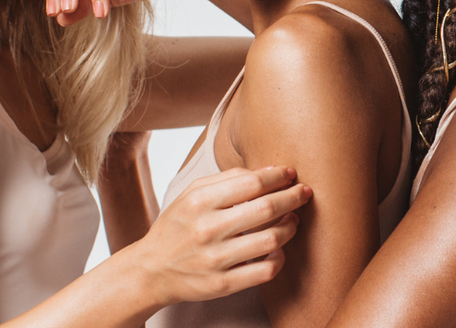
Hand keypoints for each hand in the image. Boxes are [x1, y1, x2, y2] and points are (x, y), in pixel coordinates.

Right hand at [132, 166, 312, 304]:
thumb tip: (270, 171)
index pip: (252, 183)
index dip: (278, 177)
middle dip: (293, 197)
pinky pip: (265, 271)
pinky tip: (279, 250)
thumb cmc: (177, 226)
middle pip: (267, 208)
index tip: (291, 175)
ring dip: (290, 227)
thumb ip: (228, 179)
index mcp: (199, 202)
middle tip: (304, 193)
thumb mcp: (192, 194)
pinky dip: (280, 259)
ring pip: (271, 240)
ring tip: (293, 219)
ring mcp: (215, 260)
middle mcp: (207, 230)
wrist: (151, 270)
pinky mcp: (222, 285)